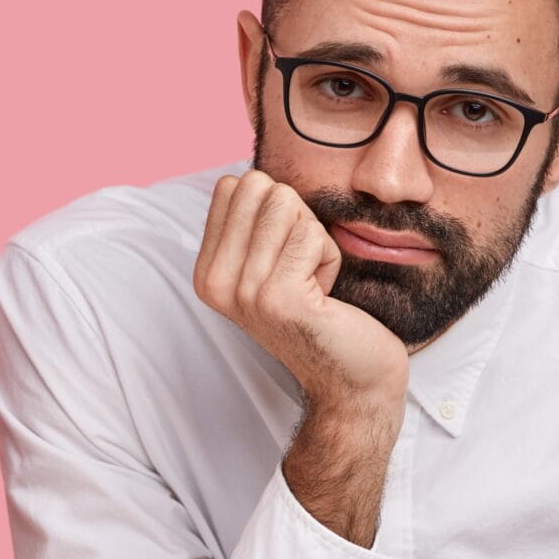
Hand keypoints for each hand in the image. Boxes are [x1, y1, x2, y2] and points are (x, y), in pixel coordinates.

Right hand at [192, 170, 407, 415]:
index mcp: (207, 271)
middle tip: (301, 269)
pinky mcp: (278, 297)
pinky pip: (312, 235)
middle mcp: (215, 283)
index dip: (275, 212)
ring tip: (312, 284)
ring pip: (287, 205)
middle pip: (259, 187)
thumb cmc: (323, 315)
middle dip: (295, 219)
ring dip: (315, 241)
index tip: (284, 260)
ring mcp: (243, 292)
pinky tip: (325, 296)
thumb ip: (253, 222)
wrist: (351, 381)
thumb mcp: (272, 263)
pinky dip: (330, 258)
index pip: (234, 185)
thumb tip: (252, 177)